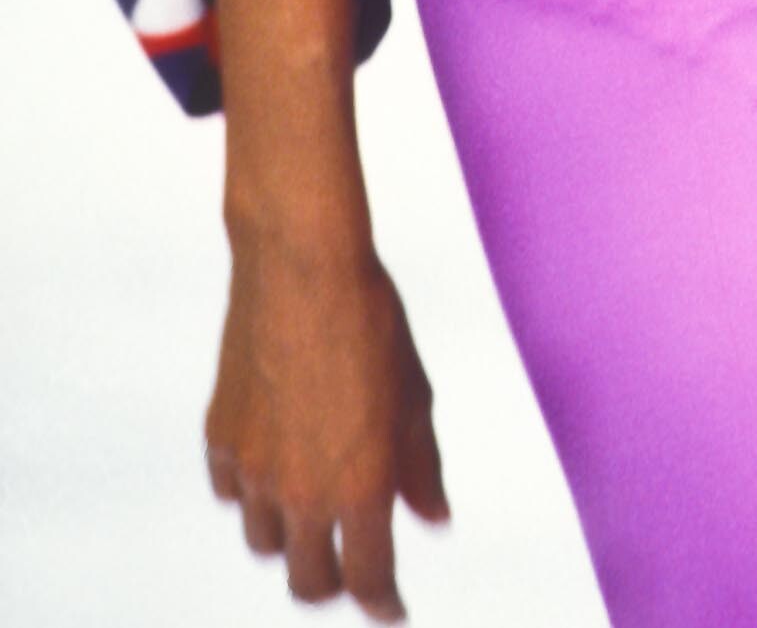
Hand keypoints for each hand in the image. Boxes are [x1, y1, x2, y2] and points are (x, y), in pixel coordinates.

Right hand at [204, 236, 448, 617]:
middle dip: (335, 585)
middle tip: (353, 570)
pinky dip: (251, 493)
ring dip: (292, 538)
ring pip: (265, 542)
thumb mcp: (416, 395)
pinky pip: (231, 493)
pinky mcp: (220, 437)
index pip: (370, 578)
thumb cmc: (373, 321)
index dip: (384, 605)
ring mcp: (253, 469)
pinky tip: (272, 466)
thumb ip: (422, 466)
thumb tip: (434, 520)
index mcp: (362, 485)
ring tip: (314, 510)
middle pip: (309, 582)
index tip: (394, 612)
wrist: (302, 265)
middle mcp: (303, 491)